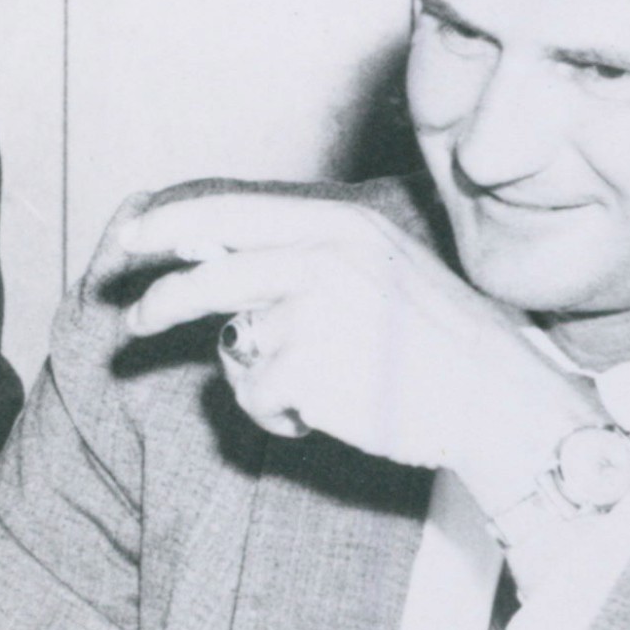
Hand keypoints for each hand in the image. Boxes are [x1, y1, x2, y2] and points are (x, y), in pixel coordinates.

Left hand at [89, 183, 591, 497]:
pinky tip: (326, 415)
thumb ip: (302, 257)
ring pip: (234, 347)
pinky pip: (255, 396)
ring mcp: (315, 311)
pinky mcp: (309, 367)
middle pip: (209, 276)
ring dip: (257, 378)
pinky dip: (278, 416)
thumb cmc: (438, 343)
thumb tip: (207, 253)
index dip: (170, 224)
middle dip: (161, 302)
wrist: (500, 401)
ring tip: (303, 392)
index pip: (231, 213)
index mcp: (342, 226)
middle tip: (135, 322)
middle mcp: (325, 258)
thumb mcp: (377, 270)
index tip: (129, 236)